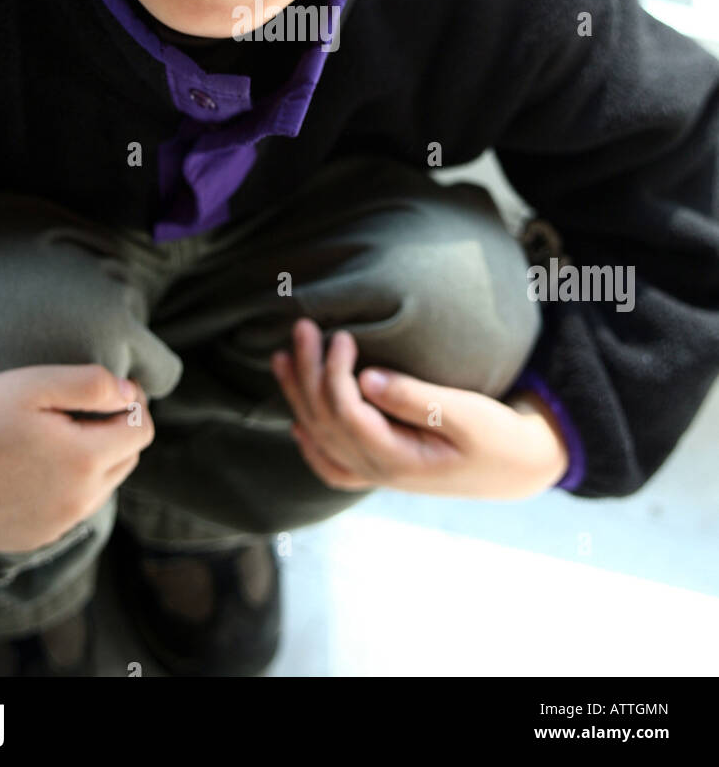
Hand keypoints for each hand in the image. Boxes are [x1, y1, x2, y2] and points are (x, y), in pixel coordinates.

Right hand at [0, 364, 152, 552]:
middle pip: (127, 459)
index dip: (130, 402)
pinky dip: (68, 485)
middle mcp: (79, 503)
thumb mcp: (32, 384)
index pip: (142, 430)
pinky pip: (73, 508)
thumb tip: (130, 394)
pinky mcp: (35, 539)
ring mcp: (58, 526)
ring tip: (54, 434)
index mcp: (84, 462)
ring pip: (103, 486)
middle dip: (115, 429)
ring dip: (94, 458)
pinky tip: (32, 465)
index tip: (102, 389)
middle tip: (76, 407)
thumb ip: (92, 386)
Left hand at [270, 318, 569, 499]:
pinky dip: (312, 441)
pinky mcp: (383, 468)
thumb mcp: (466, 413)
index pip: (346, 414)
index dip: (334, 372)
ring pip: (321, 439)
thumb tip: (367, 378)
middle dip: (308, 372)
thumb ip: (416, 398)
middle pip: (324, 422)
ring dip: (299, 398)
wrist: (519, 468)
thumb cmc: (498, 436)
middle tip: (302, 326)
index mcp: (398, 460)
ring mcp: (378, 474)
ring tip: (281, 358)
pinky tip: (298, 421)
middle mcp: (379, 471)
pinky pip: (335, 463)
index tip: (341, 333)